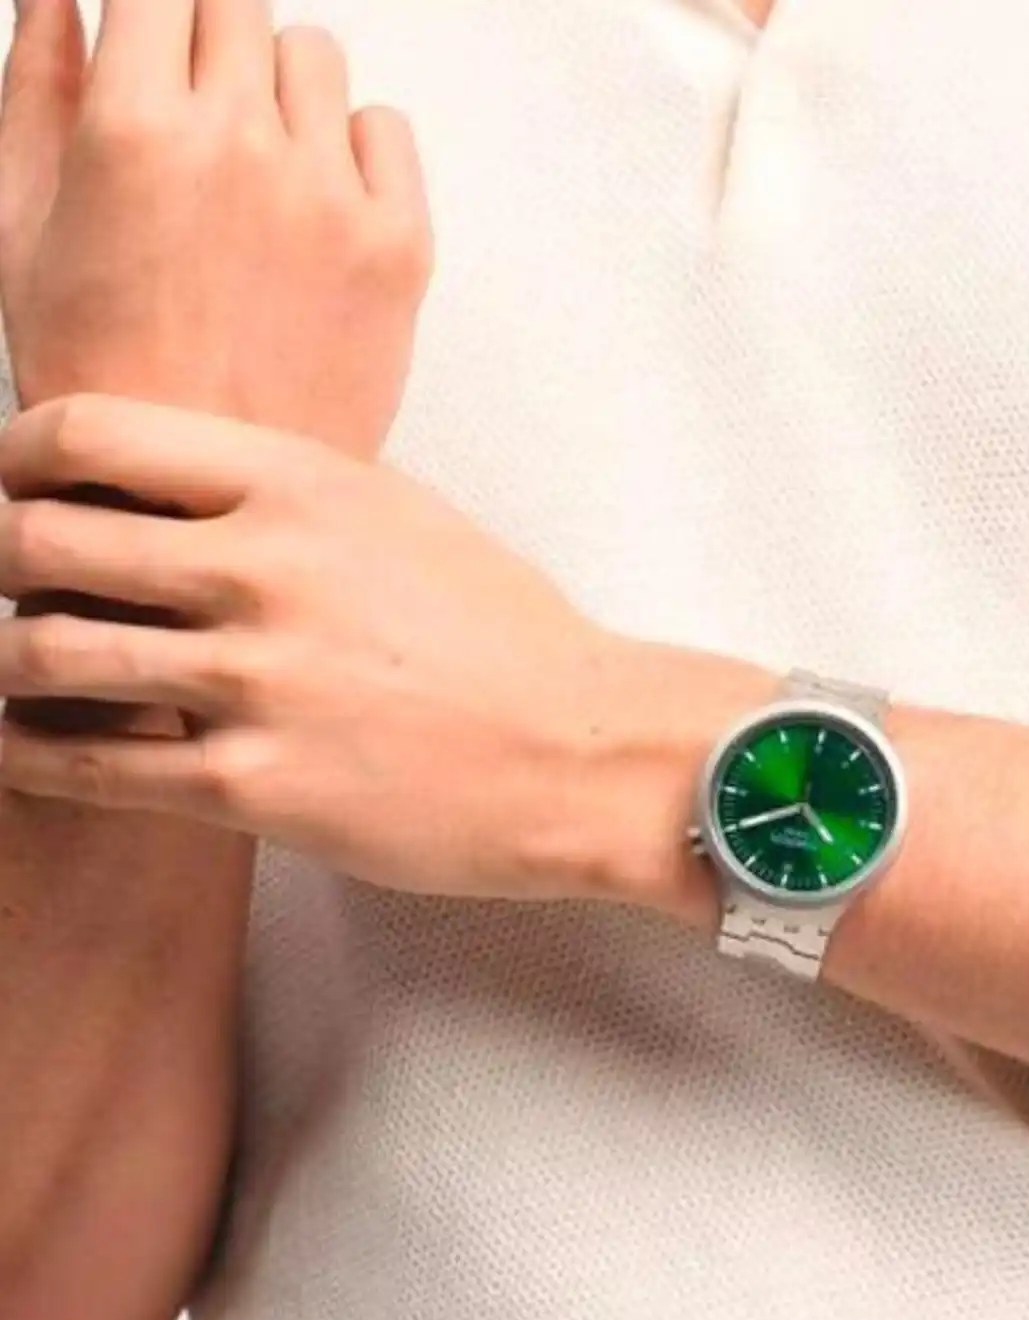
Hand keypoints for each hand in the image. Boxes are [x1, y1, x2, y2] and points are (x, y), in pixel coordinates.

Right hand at [0, 0, 430, 458]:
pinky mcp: (399, 248)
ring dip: (279, 88)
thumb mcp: (19, 225)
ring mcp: (332, 198)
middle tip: (193, 114)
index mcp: (137, 129)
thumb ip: (35, 84)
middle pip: (237, 7)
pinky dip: (351, 146)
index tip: (151, 36)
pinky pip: (386, 129)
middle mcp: (244, 147)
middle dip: (205, 42)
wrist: (199, 498)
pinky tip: (312, 205)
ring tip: (253, 169)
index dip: (151, 9)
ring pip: (315, 60)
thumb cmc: (103, 378)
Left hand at [0, 396, 774, 900]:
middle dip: (0, 563)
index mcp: (296, 484)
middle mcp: (260, 569)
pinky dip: (30, 751)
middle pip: (36, 539)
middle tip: (13, 585)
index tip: (11, 489)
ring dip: (14, 662)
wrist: (581, 750)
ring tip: (30, 672)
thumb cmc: (507, 639)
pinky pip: (85, 763)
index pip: (86, 436)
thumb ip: (280, 497)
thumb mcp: (399, 518)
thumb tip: (171, 500)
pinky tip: (30, 744)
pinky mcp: (253, 786)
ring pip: (40, 652)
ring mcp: (253, 680)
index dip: (14, 461)